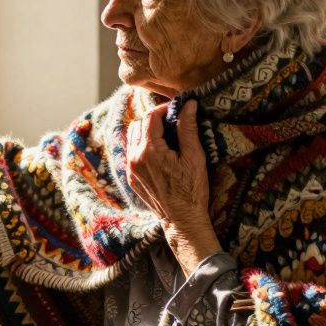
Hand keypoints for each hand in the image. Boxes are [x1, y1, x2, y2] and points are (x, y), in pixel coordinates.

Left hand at [126, 99, 222, 273]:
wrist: (182, 220)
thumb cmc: (191, 190)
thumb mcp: (194, 156)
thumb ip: (188, 128)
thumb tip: (188, 104)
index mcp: (149, 151)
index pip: (151, 117)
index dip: (164, 108)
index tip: (177, 109)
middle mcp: (135, 158)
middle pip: (137, 124)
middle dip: (154, 118)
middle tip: (172, 120)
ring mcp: (131, 169)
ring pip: (132, 138)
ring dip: (146, 130)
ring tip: (165, 134)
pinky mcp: (132, 178)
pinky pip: (132, 153)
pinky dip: (142, 145)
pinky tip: (158, 150)